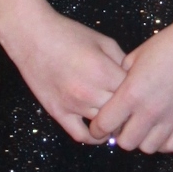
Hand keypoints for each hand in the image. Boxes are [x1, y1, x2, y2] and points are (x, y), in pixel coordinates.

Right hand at [4, 3, 128, 142]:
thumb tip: (136, 80)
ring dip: (113, 123)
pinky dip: (94, 138)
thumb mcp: (103, 41)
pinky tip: (99, 131)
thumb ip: (123, 61)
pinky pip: (81, 136)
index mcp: (104, 72)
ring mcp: (73, 105)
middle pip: (121, 112)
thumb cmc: (69, 34)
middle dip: (128, 109)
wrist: (32, 36)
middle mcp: (90, 92)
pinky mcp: (58, 113)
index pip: (133, 94)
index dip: (139, 93)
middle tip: (131, 107)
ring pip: (104, 125)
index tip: (140, 92)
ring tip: (117, 116)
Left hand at [88, 9, 172, 154]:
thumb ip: (120, 78)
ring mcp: (171, 118)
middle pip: (126, 143)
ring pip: (148, 148)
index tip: (99, 126)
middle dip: (121, 135)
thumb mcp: (134, 57)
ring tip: (144, 127)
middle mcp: (149, 110)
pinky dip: (163, 142)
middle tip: (125, 125)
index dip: (97, 128)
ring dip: (142, 139)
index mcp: (131, 93)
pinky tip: (162, 129)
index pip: (104, 124)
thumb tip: (113, 94)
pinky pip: (171, 146)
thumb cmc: (165, 45)